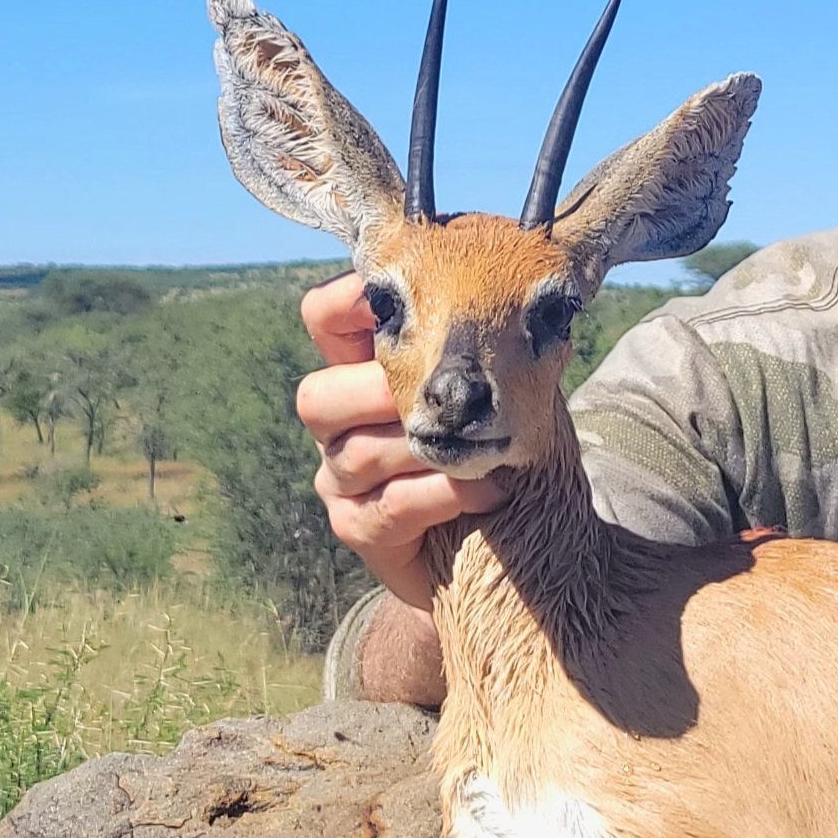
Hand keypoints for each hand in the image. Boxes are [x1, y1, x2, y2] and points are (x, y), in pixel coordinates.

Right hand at [297, 272, 510, 608]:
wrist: (515, 541)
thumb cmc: (509, 447)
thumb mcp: (510, 385)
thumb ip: (495, 346)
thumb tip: (520, 296)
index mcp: (365, 370)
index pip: (324, 320)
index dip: (346, 301)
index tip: (398, 295)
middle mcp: (340, 424)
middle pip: (317, 395)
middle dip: (381, 392)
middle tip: (448, 398)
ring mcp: (341, 480)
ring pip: (356, 453)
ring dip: (428, 449)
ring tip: (486, 452)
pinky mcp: (359, 530)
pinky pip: (388, 507)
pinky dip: (445, 495)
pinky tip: (492, 490)